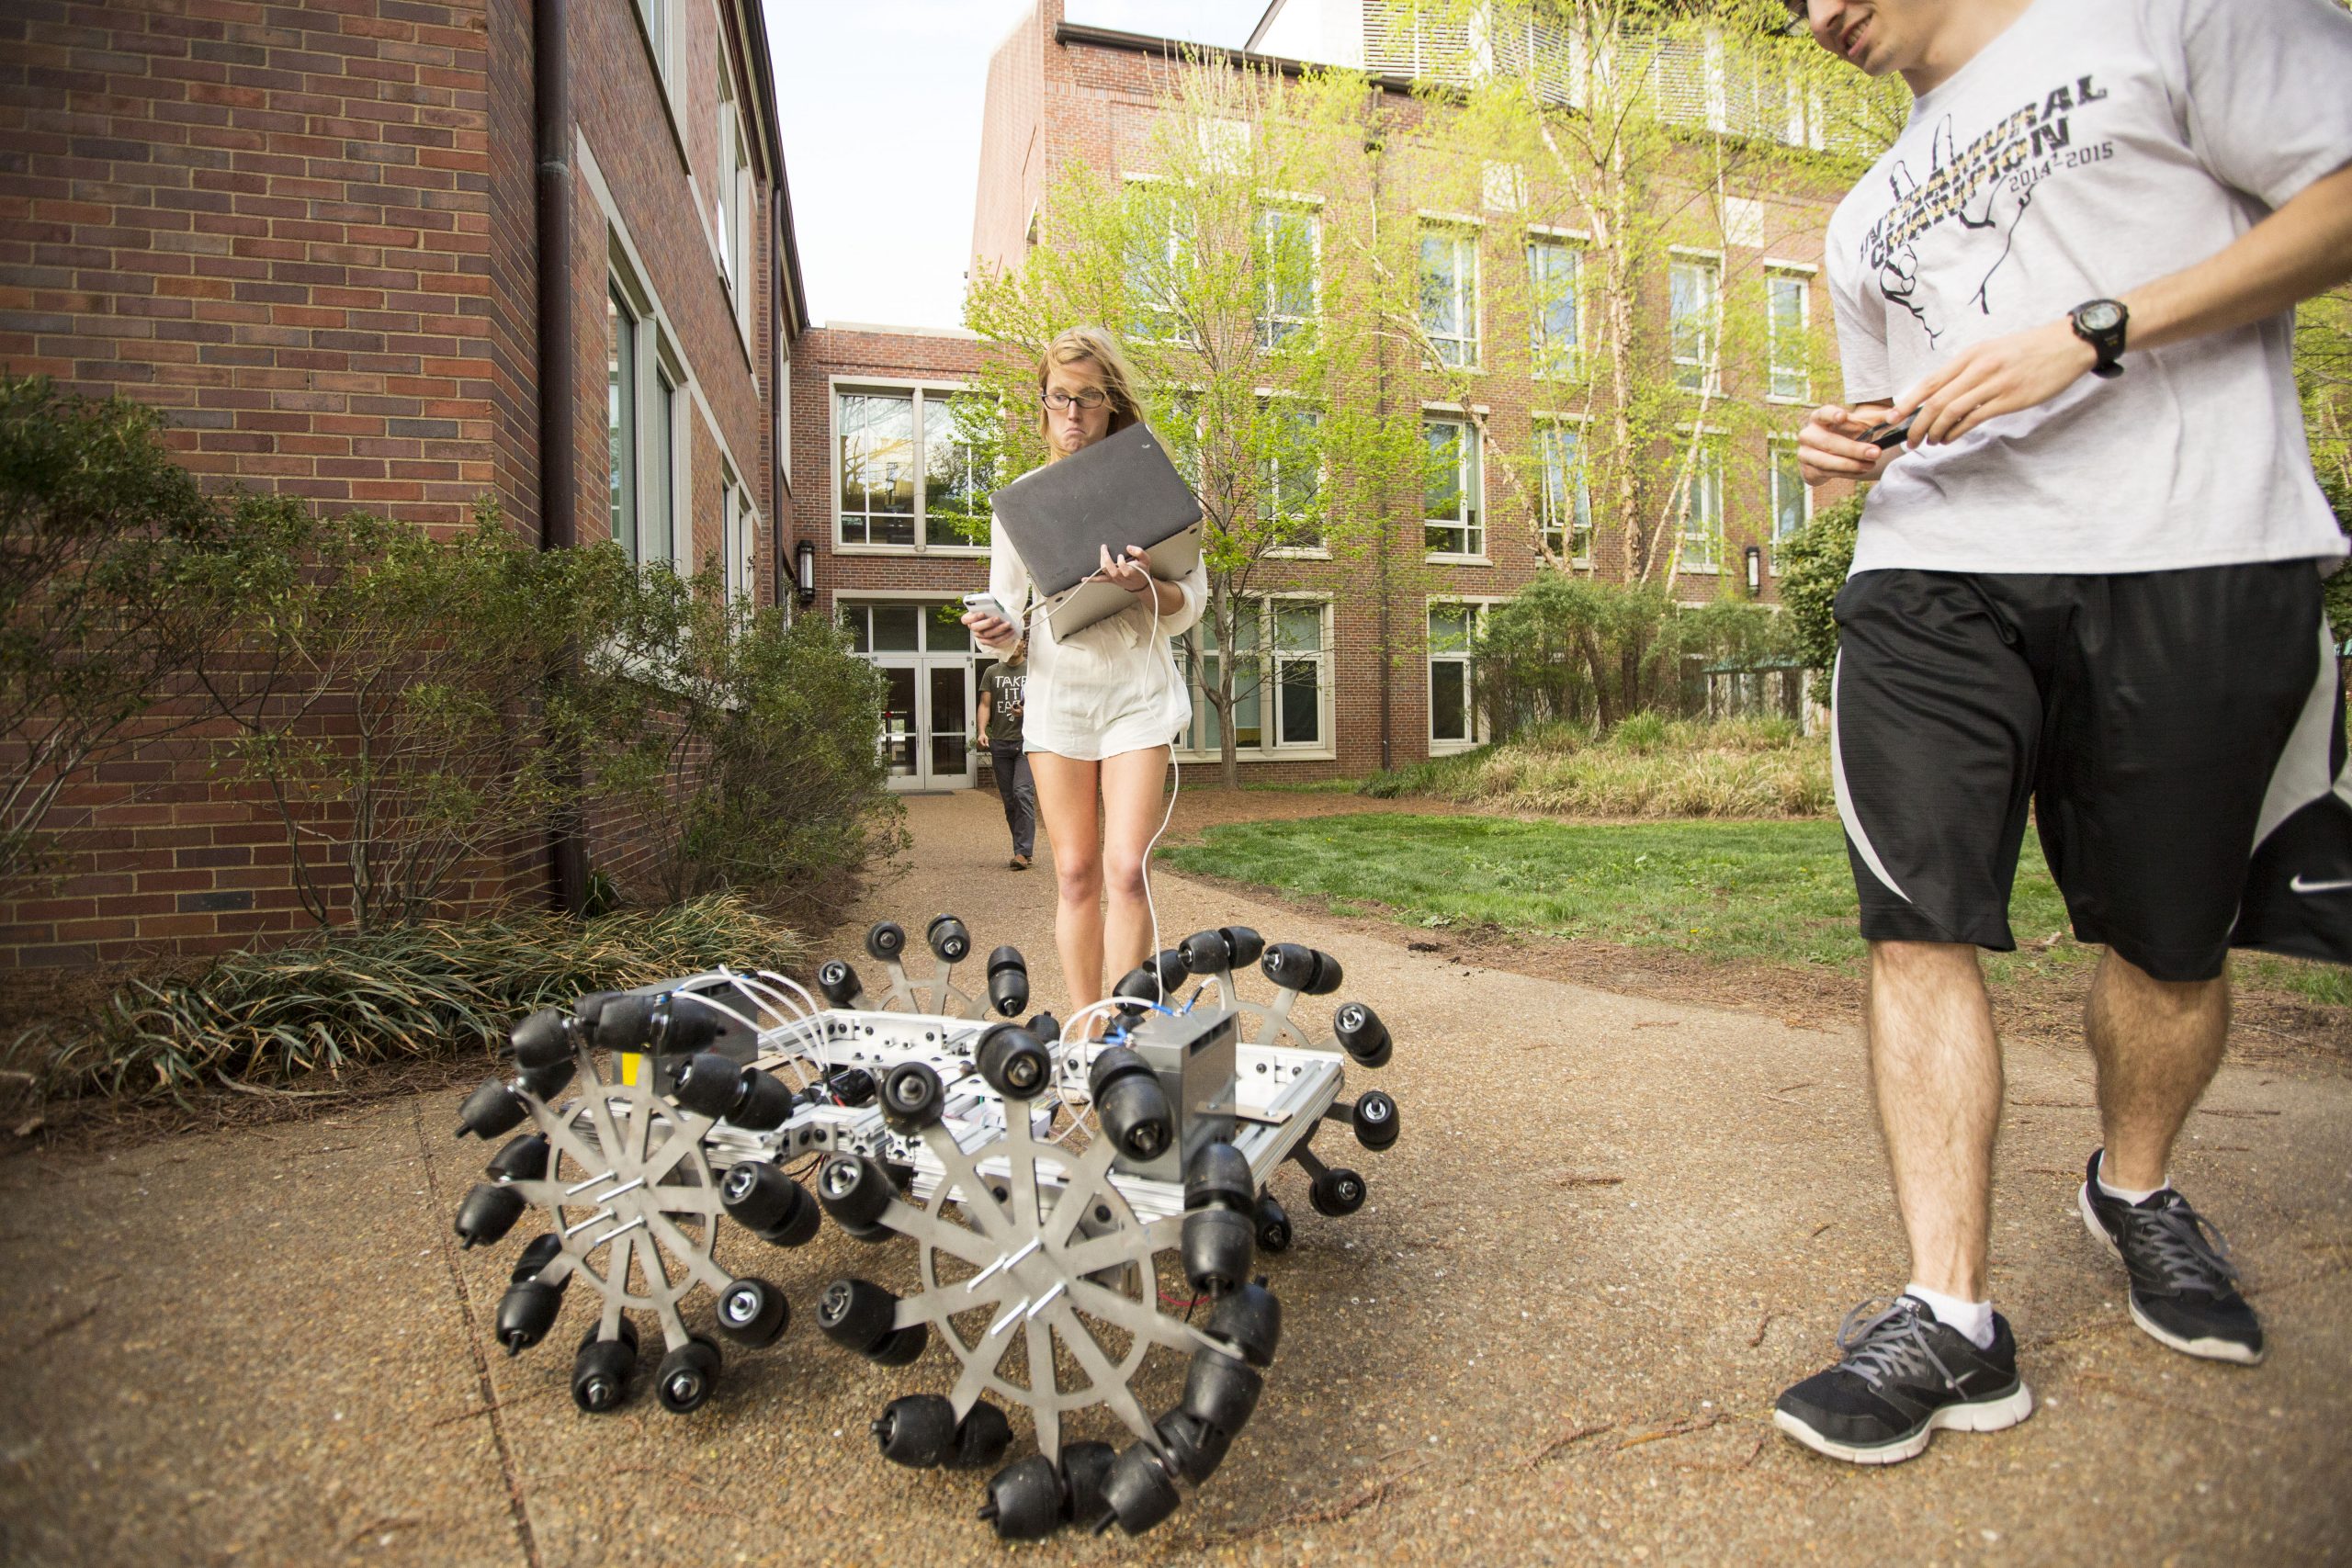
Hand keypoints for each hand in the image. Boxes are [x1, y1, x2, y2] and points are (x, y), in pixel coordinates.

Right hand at [961, 609, 1015, 646]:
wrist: (995, 620)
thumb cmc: (990, 611)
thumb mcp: (987, 607)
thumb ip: (988, 607)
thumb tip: (995, 608)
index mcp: (969, 618)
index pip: (965, 619)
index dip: (973, 617)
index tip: (982, 612)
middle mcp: (973, 628)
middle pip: (977, 628)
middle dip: (988, 623)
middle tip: (997, 618)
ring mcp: (979, 636)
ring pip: (987, 634)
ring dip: (999, 629)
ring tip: (1008, 624)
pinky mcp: (987, 642)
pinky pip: (995, 641)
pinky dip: (1004, 636)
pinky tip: (1011, 631)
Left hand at [1097, 544, 1155, 594]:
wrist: (1140, 584)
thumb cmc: (1142, 570)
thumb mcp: (1146, 560)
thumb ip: (1140, 552)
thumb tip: (1128, 547)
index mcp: (1132, 572)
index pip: (1125, 570)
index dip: (1121, 563)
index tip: (1120, 555)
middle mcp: (1122, 577)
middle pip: (1112, 570)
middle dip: (1107, 559)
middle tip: (1105, 548)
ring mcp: (1115, 579)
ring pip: (1105, 572)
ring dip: (1101, 562)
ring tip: (1102, 551)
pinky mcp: (1111, 580)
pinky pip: (1100, 580)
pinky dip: (1092, 579)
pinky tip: (1084, 579)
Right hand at [1796, 402, 1896, 486]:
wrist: (1834, 453)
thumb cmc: (1849, 433)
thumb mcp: (1864, 423)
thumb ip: (1880, 418)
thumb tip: (1896, 416)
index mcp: (1819, 418)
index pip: (1823, 413)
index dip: (1832, 415)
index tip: (1844, 416)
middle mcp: (1808, 434)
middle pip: (1829, 442)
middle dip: (1854, 449)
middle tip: (1876, 452)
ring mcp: (1805, 453)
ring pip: (1827, 461)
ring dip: (1851, 464)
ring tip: (1871, 465)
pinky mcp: (1807, 470)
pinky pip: (1827, 473)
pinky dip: (1846, 473)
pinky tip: (1860, 470)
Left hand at [1895, 319, 2099, 446]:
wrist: (2067, 344)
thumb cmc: (2028, 350)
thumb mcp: (1991, 351)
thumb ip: (1967, 371)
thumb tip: (1939, 393)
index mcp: (1970, 355)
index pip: (1930, 381)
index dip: (1907, 403)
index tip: (1892, 419)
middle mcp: (1978, 367)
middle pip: (1936, 400)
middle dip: (1916, 424)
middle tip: (1908, 440)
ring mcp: (1994, 383)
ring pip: (1952, 411)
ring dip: (1935, 431)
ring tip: (1930, 441)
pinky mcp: (2010, 399)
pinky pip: (1974, 419)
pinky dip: (1956, 431)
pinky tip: (1949, 438)